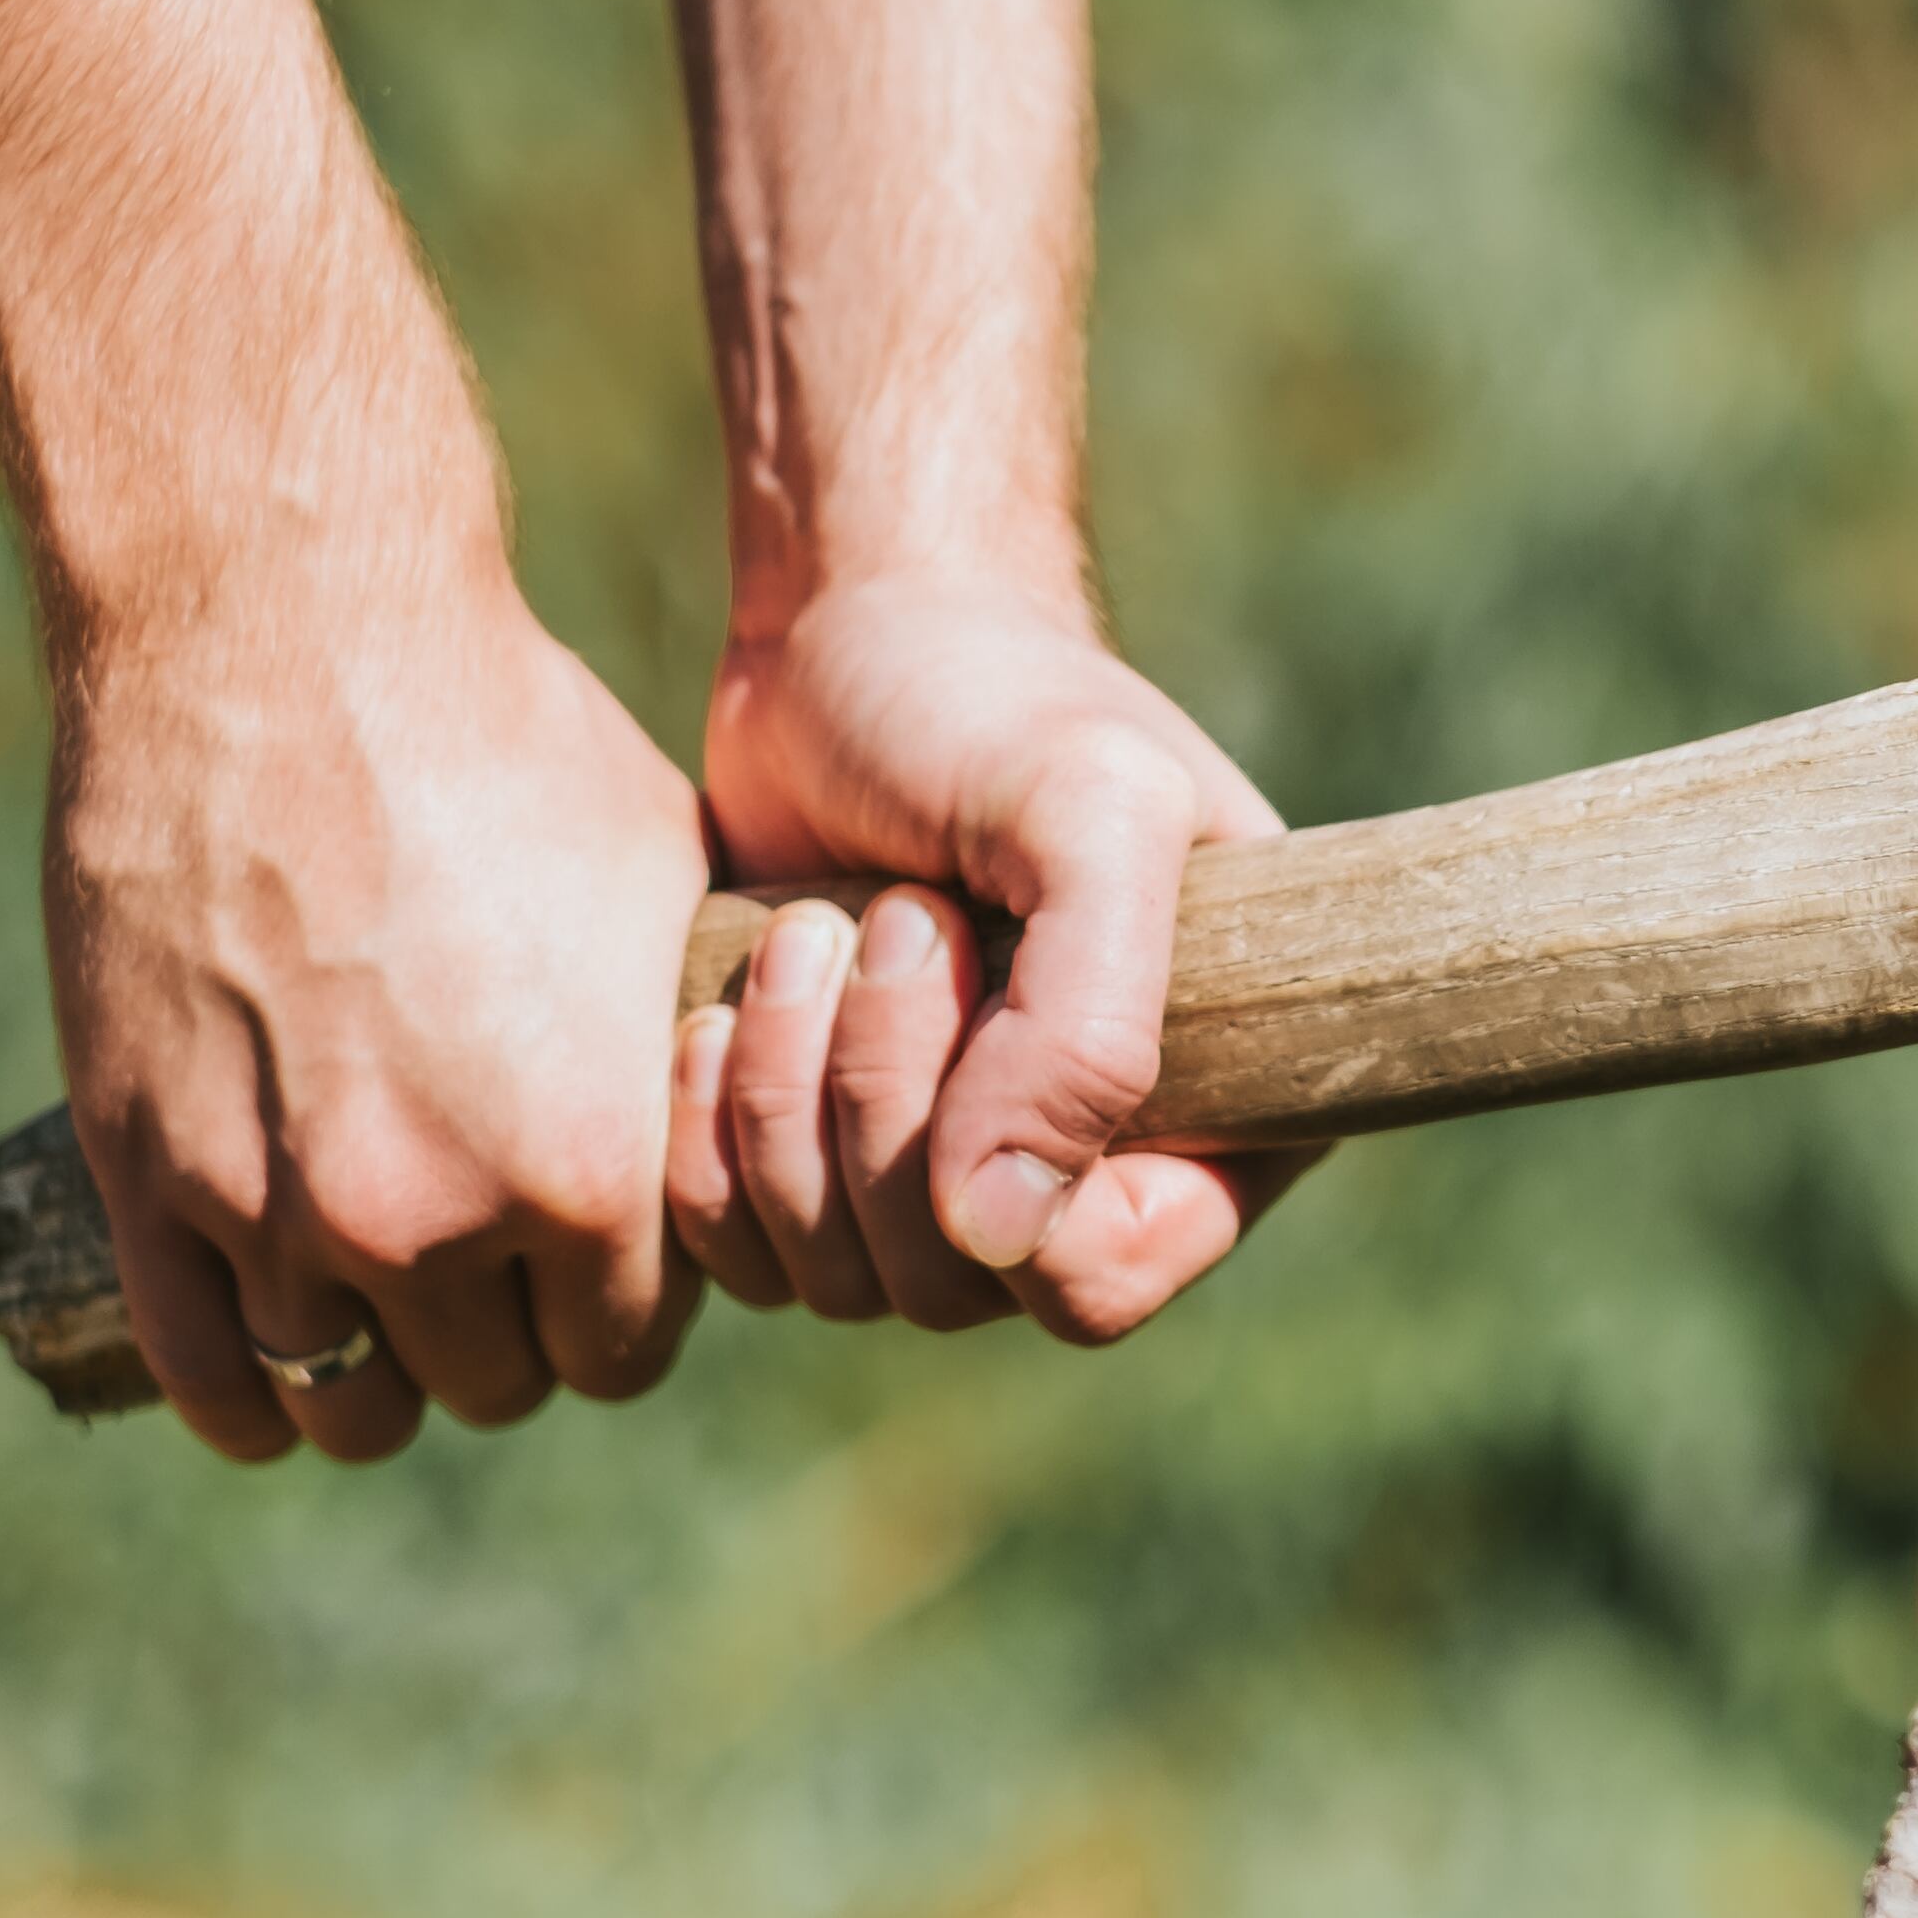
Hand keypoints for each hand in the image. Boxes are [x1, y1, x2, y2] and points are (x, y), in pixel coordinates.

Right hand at [52, 562, 712, 1465]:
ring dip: (378, 1376)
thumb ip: (685, 1042)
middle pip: (491, 1384)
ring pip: (347, 1402)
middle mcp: (432, 1217)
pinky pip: (203, 1368)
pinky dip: (246, 1390)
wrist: (288, 642)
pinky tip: (270, 1360)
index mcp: (586, 1168)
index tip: (597, 1262)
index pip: (622, 1350)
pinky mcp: (143, 1169)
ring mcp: (274, 1206)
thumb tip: (752, 1100)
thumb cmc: (511, 743)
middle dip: (504, 1336)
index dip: (620, 1309)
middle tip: (491, 1265)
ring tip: (387, 1309)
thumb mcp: (663, 898)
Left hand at [672, 567, 1302, 1342]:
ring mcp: (940, 1179)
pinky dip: (706, 1135)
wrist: (855, 631)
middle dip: (883, 1100)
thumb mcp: (1092, 818)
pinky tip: (717, 1007)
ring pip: (836, 1278)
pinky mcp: (812, 1160)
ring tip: (809, 936)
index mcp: (1211, 1116)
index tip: (984, 990)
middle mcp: (1081, 1174)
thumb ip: (1090, 1026)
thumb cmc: (1004, 705)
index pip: (1108, 1280)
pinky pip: (740, 1252)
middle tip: (894, 919)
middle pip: (954, 1286)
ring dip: (788, 1099)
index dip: (1017, 1196)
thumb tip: (999, 1234)